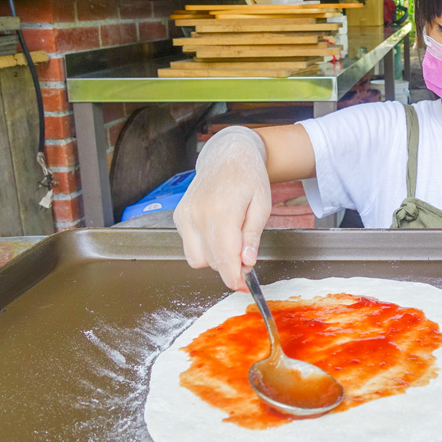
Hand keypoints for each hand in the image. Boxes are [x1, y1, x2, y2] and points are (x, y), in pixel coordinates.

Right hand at [173, 127, 271, 291]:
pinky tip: (217, 231)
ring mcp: (185, 215)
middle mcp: (198, 214)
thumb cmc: (249, 177)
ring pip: (198, 259)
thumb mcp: (262, 206)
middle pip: (212, 262)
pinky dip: (205, 247)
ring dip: (216, 258)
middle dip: (230, 266)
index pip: (225, 257)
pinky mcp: (179, 216)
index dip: (234, 278)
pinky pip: (190, 248)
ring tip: (231, 239)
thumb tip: (247, 263)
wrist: (226, 155)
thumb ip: (252, 236)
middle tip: (246, 255)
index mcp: (222, 210)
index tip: (243, 286)